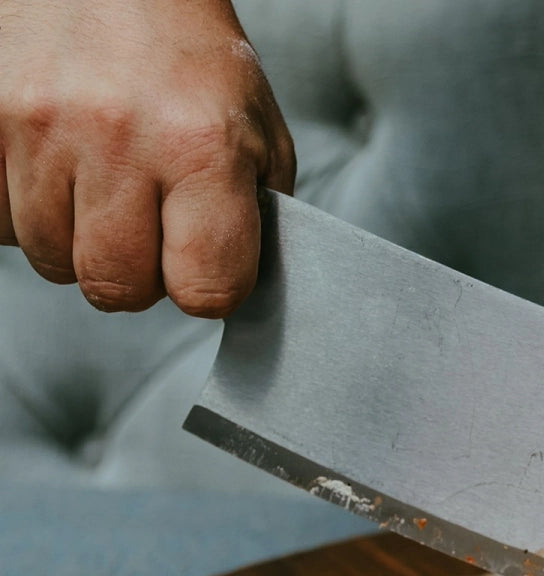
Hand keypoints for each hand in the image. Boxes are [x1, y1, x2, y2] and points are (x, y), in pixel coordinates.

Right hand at [0, 0, 294, 316]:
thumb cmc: (187, 56)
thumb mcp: (256, 129)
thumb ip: (255, 214)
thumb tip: (235, 284)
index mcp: (203, 146)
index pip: (206, 288)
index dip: (209, 288)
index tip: (206, 264)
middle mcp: (118, 137)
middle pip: (115, 287)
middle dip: (135, 273)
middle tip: (147, 225)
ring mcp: (38, 127)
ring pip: (50, 258)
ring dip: (76, 237)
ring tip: (101, 182)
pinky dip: (25, 209)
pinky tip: (56, 169)